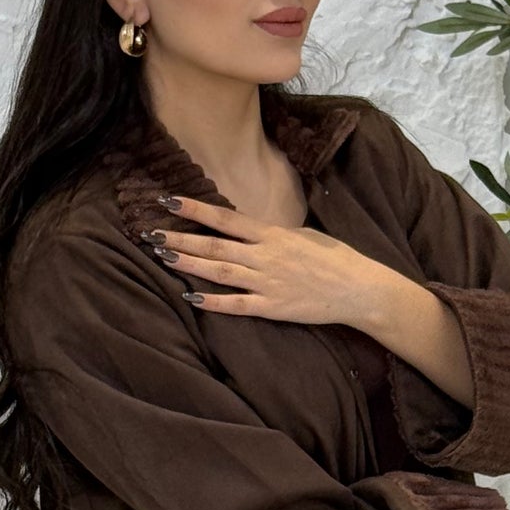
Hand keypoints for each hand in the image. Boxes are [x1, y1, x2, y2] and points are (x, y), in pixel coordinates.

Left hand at [138, 193, 401, 330]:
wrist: (360, 289)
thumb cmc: (335, 258)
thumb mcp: (303, 234)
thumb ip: (272, 233)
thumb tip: (246, 228)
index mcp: (273, 234)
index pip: (226, 218)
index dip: (196, 208)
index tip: (169, 200)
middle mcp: (266, 256)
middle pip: (215, 245)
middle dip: (181, 238)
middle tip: (150, 233)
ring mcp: (268, 283)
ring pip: (220, 271)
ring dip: (190, 265)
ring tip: (163, 257)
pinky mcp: (273, 308)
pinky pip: (238, 305)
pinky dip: (214, 302)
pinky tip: (191, 297)